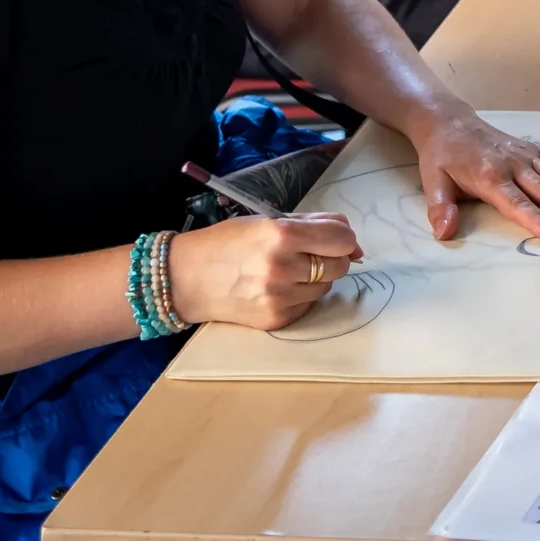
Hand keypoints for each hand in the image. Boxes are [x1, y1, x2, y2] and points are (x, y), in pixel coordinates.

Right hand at [169, 213, 364, 330]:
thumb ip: (314, 224)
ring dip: (316, 278)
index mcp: (281, 235)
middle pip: (340, 265)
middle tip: (307, 254)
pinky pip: (308, 305)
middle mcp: (282, 267)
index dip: (343, 238)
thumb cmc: (228, 243)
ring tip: (286, 271)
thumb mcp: (268, 221)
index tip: (334, 238)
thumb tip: (353, 243)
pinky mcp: (276, 319)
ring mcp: (279, 297)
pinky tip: (276, 288)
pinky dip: (301, 296)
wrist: (186, 278)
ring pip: (326, 287)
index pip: (342, 238)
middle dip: (331, 258)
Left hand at [409, 109, 539, 239]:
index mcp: (489, 176)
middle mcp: (512, 164)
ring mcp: (525, 155)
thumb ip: (441, 209)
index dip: (535, 218)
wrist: (449, 122)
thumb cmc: (442, 157)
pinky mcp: (531, 149)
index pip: (516, 202)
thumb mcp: (433, 183)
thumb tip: (444, 233)